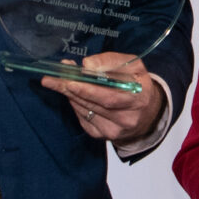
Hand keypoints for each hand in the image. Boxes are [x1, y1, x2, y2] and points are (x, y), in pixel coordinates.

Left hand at [44, 51, 162, 146]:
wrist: (146, 113)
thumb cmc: (137, 84)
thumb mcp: (133, 66)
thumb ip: (111, 61)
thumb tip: (87, 65)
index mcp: (138, 99)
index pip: (109, 97)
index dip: (88, 90)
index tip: (70, 80)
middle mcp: (127, 119)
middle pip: (94, 105)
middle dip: (71, 89)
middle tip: (52, 79)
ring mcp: (114, 131)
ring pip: (86, 111)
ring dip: (69, 95)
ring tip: (55, 81)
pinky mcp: (103, 136)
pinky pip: (83, 119)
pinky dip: (75, 104)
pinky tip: (71, 94)